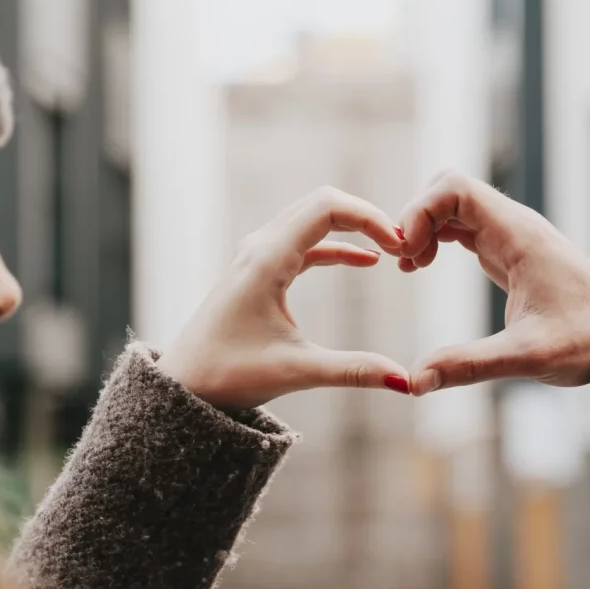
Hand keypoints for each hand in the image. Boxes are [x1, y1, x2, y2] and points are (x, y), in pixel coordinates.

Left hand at [158, 187, 410, 410]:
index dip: (369, 217)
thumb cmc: (229, 374)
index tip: (400, 245)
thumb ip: (354, 371)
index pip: (327, 207)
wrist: (183, 385)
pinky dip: (335, 247)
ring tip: (391, 250)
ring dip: (351, 229)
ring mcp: (256, 257)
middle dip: (365, 217)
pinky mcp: (258, 272)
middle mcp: (260, 247)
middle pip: (322, 204)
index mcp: (267, 258)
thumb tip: (406, 382)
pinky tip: (364, 261)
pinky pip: (303, 244)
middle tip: (404, 244)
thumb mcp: (298, 371)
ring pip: (312, 221)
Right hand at [397, 172, 589, 395]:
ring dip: (426, 228)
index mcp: (518, 235)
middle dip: (417, 217)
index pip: (454, 188)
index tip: (406, 253)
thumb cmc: (588, 341)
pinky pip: (465, 227)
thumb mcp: (525, 356)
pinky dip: (439, 239)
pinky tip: (425, 267)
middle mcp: (515, 226)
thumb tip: (415, 381)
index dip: (420, 211)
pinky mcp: (512, 254)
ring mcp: (513, 237)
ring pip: (455, 207)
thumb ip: (468, 366)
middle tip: (404, 262)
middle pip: (449, 189)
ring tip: (410, 267)